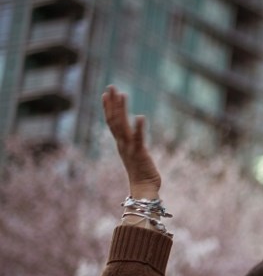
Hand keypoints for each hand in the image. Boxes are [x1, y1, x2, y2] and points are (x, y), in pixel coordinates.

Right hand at [102, 85, 160, 199]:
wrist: (143, 189)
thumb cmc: (141, 173)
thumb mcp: (134, 154)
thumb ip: (132, 143)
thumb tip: (133, 134)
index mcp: (121, 143)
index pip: (112, 122)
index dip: (108, 108)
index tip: (106, 94)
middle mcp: (122, 144)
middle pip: (114, 120)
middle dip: (112, 103)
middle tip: (111, 87)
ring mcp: (130, 148)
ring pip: (122, 126)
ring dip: (122, 110)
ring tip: (123, 94)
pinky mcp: (140, 154)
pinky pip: (138, 139)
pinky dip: (138, 128)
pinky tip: (140, 116)